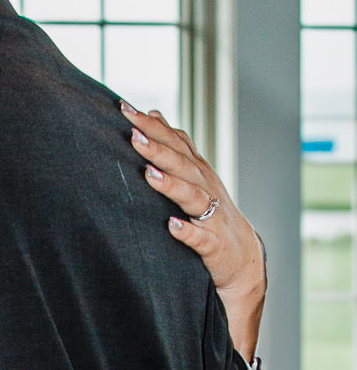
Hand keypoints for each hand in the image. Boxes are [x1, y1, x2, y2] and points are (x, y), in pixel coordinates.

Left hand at [122, 103, 265, 361]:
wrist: (242, 260)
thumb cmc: (210, 214)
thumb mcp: (194, 176)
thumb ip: (174, 147)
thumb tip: (151, 113)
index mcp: (198, 172)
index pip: (175, 142)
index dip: (153, 126)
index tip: (126, 109)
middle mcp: (206, 189)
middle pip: (182, 164)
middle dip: (158, 148)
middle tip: (133, 134)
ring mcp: (211, 217)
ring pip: (193, 197)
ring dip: (171, 185)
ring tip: (149, 174)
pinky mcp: (214, 246)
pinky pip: (201, 238)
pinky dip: (188, 232)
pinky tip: (174, 226)